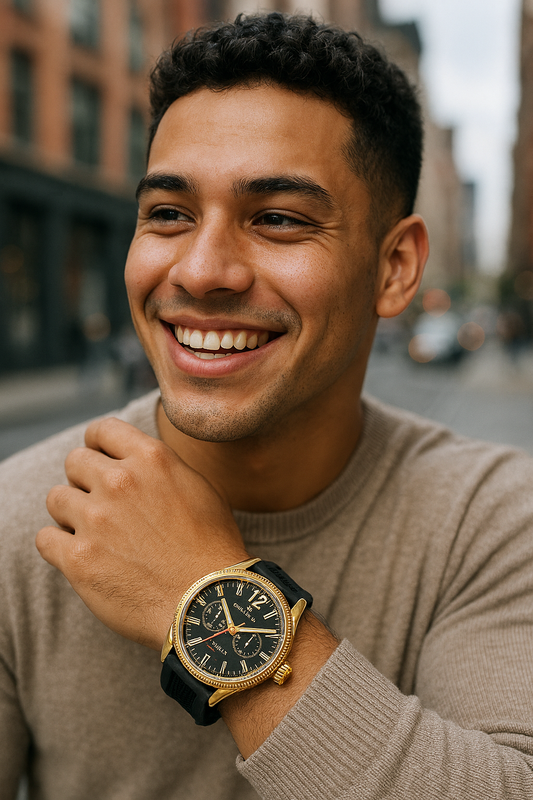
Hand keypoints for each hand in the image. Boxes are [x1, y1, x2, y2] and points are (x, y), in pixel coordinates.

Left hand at [36, 417, 249, 649]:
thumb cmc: (212, 548)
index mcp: (152, 459)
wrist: (208, 604)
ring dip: (71, 514)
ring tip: (95, 534)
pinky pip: (45, 539)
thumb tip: (134, 460)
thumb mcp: (199, 488)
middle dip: (85, 481)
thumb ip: (161, 467)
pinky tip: (82, 556)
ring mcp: (95, 520)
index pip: (102, 430)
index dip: (97, 444)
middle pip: (74, 462)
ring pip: (56, 499)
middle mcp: (119, 482)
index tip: (99, 459)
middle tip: (102, 505)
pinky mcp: (78, 559)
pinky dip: (59, 547)